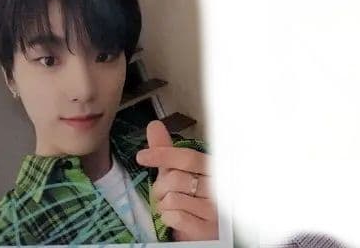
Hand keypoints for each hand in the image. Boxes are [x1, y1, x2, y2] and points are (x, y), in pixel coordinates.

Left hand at [136, 120, 218, 241]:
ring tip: (169, 207)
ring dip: (163, 204)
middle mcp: (217, 187)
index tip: (142, 156)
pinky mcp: (207, 230)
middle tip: (161, 194)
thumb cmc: (192, 200)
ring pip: (173, 199)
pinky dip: (168, 218)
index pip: (187, 157)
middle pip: (176, 178)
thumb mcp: (180, 174)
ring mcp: (214, 209)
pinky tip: (174, 218)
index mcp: (212, 169)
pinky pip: (176, 217)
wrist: (205, 233)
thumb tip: (154, 126)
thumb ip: (168, 152)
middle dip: (160, 188)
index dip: (163, 154)